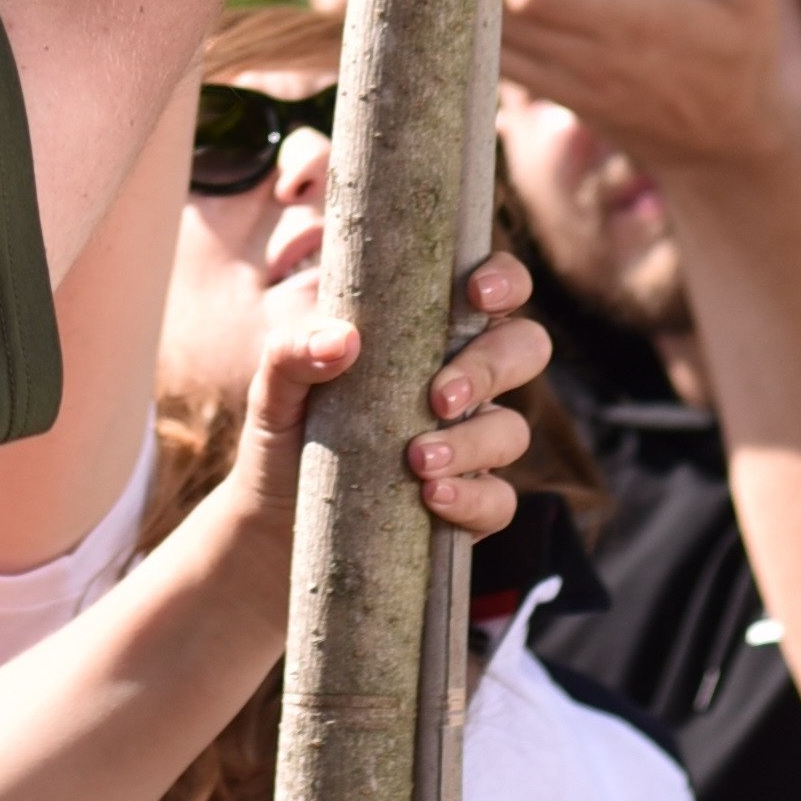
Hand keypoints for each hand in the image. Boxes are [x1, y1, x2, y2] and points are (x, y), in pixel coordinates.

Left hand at [209, 251, 555, 601]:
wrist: (277, 522)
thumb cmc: (288, 431)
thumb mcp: (275, 387)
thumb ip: (293, 352)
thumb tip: (341, 340)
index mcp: (429, 333)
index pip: (494, 287)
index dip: (503, 279)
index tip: (475, 293)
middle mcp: (463, 380)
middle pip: (525, 348)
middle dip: (491, 365)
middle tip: (439, 396)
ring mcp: (473, 443)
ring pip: (512, 429)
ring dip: (473, 441)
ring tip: (417, 460)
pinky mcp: (471, 505)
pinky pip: (500, 500)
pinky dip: (473, 498)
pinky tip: (433, 498)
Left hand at [498, 0, 800, 191]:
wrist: (734, 148)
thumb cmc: (743, 54)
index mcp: (629, 21)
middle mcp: (591, 59)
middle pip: (497, 14)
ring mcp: (573, 87)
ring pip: (491, 46)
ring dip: (475, 1)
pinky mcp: (565, 102)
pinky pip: (503, 69)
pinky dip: (484, 34)